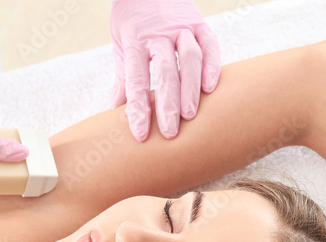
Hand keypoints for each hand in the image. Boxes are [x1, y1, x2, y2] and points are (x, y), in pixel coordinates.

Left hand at [109, 0, 220, 140]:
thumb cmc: (133, 22)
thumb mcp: (122, 45)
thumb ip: (123, 79)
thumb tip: (114, 114)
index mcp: (135, 40)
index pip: (136, 79)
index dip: (139, 108)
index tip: (141, 134)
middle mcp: (159, 33)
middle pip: (165, 70)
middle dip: (168, 103)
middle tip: (170, 133)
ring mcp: (181, 27)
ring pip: (190, 57)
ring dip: (191, 87)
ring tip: (190, 115)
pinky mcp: (199, 22)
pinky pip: (209, 44)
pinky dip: (211, 66)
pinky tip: (210, 88)